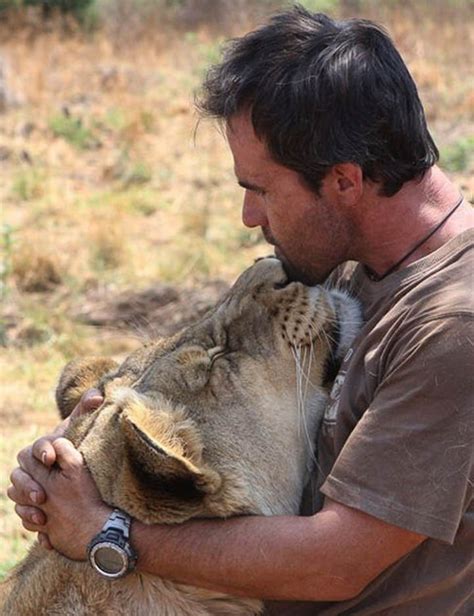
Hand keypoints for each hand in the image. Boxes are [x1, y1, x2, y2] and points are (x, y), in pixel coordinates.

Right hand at [7, 388, 103, 548]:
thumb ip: (86, 412)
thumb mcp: (84, 433)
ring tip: (42, 512)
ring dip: (26, 505)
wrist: (84, 482)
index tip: (51, 457)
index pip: (35, 448)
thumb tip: (97, 395)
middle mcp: (30, 468)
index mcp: (43, 449)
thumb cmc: (80, 452)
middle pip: (18, 474)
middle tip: (43, 494)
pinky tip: (43, 527)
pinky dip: (30, 520)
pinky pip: (22, 515)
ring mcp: (28, 487)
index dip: (42, 451)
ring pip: (15, 496)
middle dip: (29, 483)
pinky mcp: (31, 507)